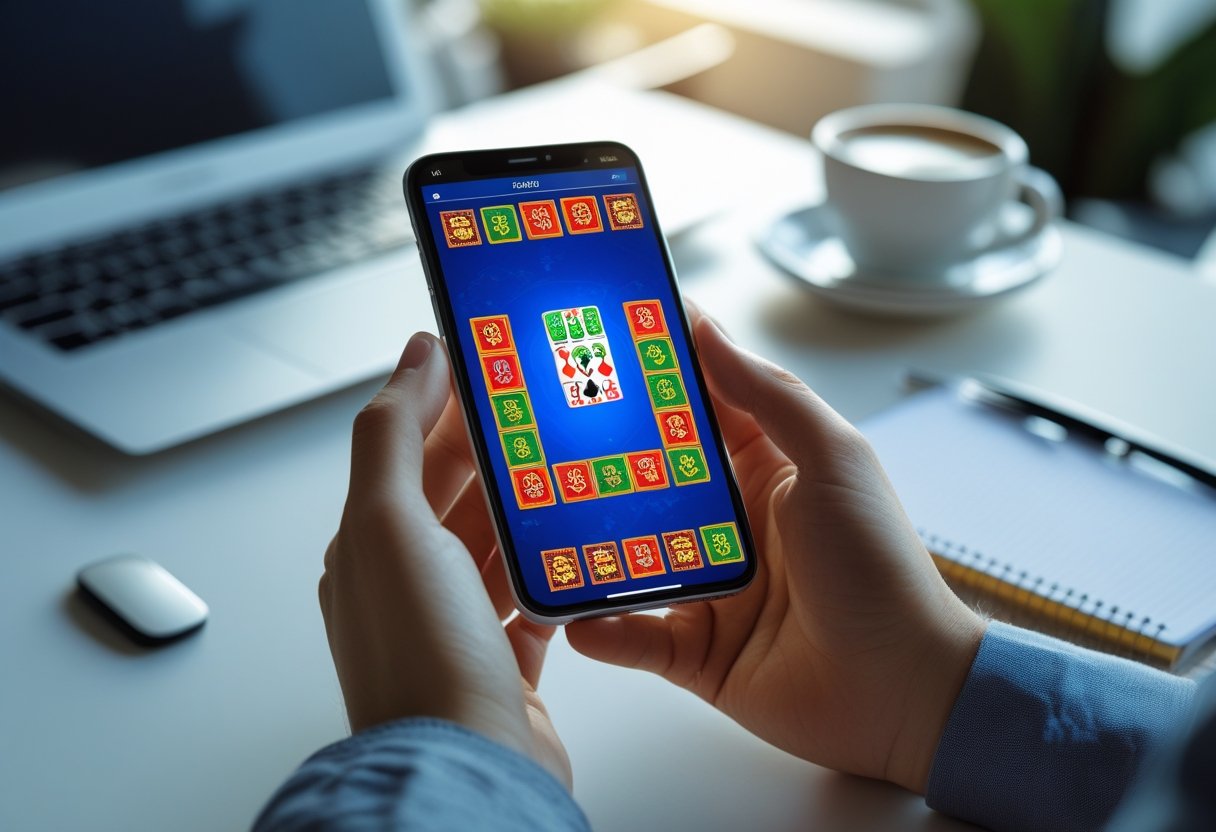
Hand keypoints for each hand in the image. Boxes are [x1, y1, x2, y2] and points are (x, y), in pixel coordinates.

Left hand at [319, 333, 570, 787]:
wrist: (469, 768)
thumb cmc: (422, 657)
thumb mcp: (390, 524)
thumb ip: (395, 433)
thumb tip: (414, 356)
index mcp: (370, 547)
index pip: (409, 453)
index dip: (449, 404)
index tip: (495, 365)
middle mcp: (409, 586)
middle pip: (458, 497)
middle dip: (500, 454)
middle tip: (549, 412)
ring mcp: (457, 626)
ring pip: (499, 547)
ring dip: (531, 511)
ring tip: (574, 472)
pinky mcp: (504, 663)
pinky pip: (532, 603)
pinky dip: (553, 574)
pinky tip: (577, 552)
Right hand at [567, 309, 985, 792]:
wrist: (901, 692)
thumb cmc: (881, 570)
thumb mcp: (835, 463)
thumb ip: (773, 399)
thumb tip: (711, 334)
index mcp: (768, 469)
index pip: (702, 406)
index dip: (658, 372)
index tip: (603, 334)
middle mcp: (731, 522)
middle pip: (650, 478)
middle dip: (600, 455)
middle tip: (540, 423)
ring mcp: (709, 585)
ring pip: (631, 555)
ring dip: (589, 541)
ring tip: (540, 520)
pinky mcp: (696, 650)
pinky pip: (635, 636)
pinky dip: (604, 627)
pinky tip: (573, 611)